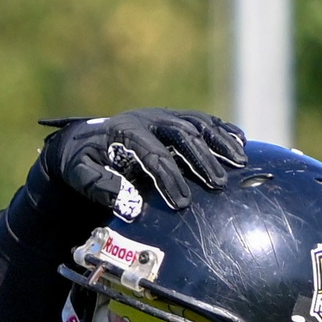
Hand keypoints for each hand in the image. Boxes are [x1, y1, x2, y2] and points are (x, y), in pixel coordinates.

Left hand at [41, 109, 246, 215]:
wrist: (85, 139)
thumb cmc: (84, 161)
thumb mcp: (80, 174)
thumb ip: (100, 187)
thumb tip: (131, 207)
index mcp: (126, 133)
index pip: (154, 155)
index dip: (170, 179)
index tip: (183, 203)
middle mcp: (149, 118)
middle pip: (182, 134)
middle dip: (203, 160)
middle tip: (218, 185)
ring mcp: (164, 115)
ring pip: (198, 123)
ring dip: (221, 142)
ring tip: (241, 163)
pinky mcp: (174, 117)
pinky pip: (202, 119)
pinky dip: (222, 129)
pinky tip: (241, 142)